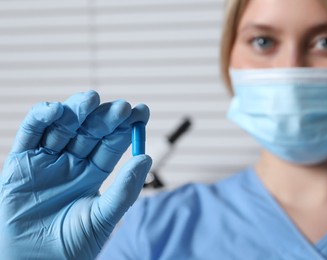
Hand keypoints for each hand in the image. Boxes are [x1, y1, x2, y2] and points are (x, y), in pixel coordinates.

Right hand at [0, 91, 151, 258]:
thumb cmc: (71, 246)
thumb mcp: (103, 217)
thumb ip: (124, 189)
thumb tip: (147, 157)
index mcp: (94, 172)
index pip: (112, 142)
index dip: (126, 126)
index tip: (141, 111)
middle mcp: (72, 161)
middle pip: (90, 130)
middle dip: (105, 117)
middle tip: (122, 107)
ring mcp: (47, 159)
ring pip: (63, 126)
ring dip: (76, 110)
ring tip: (91, 100)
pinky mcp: (21, 162)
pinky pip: (30, 133)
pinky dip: (41, 118)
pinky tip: (57, 110)